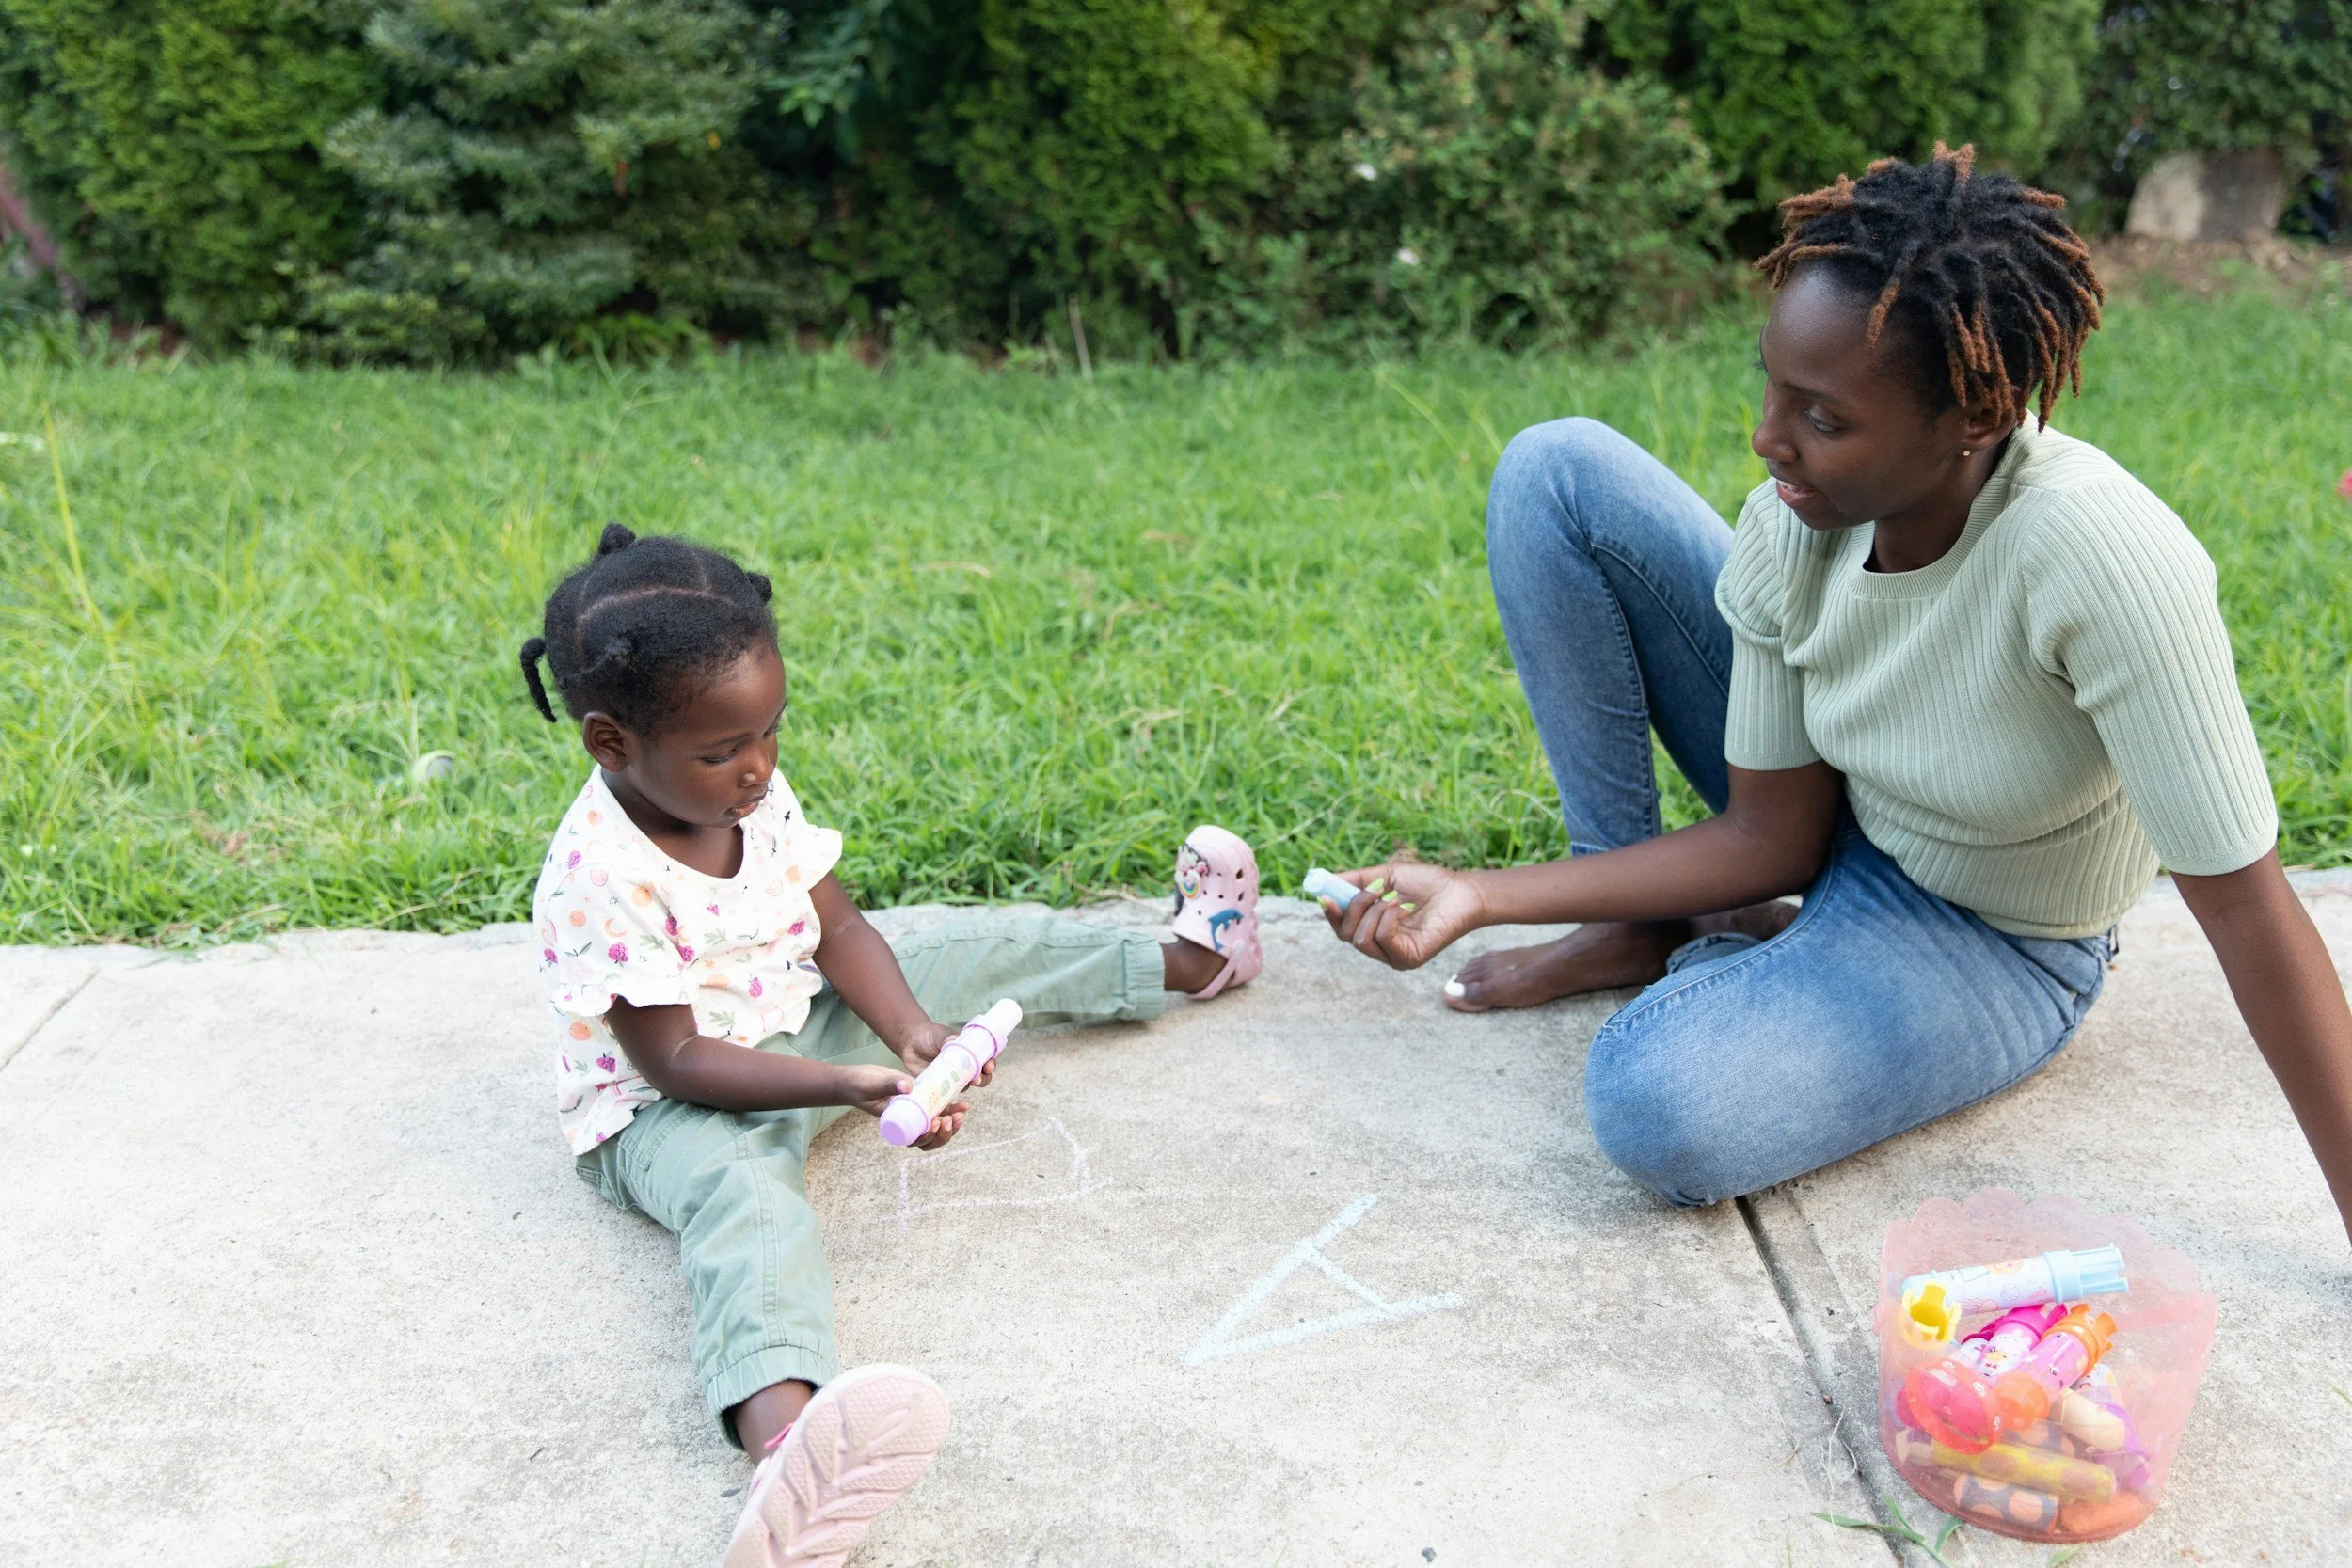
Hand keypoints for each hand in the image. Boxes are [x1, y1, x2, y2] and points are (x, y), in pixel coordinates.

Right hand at [838, 1060, 971, 1150]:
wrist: (852, 1079)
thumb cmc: (857, 1085)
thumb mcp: (871, 1085)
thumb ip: (887, 1084)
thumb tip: (908, 1086)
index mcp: (895, 1126)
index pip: (915, 1141)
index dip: (929, 1137)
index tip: (935, 1123)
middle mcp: (906, 1123)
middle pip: (929, 1139)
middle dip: (944, 1133)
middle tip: (953, 1119)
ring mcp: (914, 1112)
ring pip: (936, 1127)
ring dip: (951, 1124)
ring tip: (962, 1113)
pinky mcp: (919, 1099)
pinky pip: (937, 1109)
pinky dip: (951, 1109)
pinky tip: (964, 1105)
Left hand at [896, 1016, 995, 1088]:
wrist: (910, 1043)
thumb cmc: (930, 1036)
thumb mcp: (940, 1034)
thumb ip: (947, 1038)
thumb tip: (952, 1040)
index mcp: (970, 1053)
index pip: (985, 1061)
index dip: (990, 1064)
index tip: (988, 1065)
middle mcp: (965, 1067)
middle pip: (981, 1078)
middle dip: (983, 1079)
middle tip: (978, 1078)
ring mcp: (953, 1077)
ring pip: (966, 1087)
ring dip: (968, 1088)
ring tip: (967, 1085)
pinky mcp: (940, 1086)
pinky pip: (948, 1094)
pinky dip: (951, 1097)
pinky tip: (950, 1096)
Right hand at [1322, 861, 1484, 971]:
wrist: (1462, 890)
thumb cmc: (1428, 884)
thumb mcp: (1385, 877)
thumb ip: (1355, 881)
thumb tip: (1324, 882)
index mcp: (1374, 929)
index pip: (1342, 930)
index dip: (1331, 915)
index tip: (1324, 896)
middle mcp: (1382, 947)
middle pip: (1346, 935)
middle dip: (1354, 907)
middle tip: (1374, 890)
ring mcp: (1395, 956)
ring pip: (1361, 938)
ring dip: (1375, 911)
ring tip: (1397, 900)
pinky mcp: (1409, 959)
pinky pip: (1382, 938)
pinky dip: (1389, 918)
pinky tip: (1406, 910)